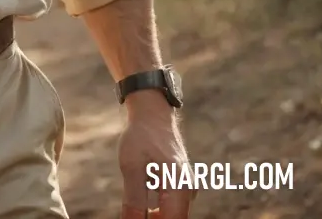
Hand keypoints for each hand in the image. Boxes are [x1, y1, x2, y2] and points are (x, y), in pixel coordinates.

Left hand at [118, 91, 194, 216]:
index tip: (135, 218)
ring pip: (171, 214)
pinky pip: (170, 205)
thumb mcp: (132, 167)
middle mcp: (189, 191)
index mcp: (180, 187)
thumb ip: (134, 200)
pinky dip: (157, 208)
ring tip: (136, 206)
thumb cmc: (141, 137)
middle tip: (133, 213)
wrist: (152, 113)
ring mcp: (187, 188)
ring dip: (155, 215)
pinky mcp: (181, 185)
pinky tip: (143, 199)